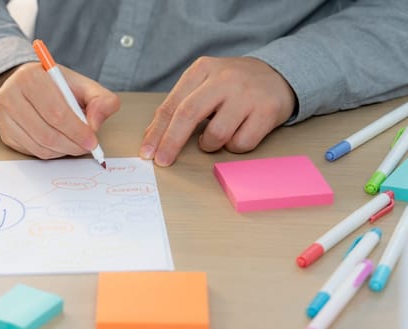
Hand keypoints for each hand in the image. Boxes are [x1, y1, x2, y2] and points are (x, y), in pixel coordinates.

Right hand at [0, 62, 119, 158]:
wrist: (30, 85)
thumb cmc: (58, 86)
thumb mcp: (83, 85)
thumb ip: (101, 100)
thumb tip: (95, 124)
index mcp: (30, 77)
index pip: (56, 112)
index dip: (77, 130)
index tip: (92, 140)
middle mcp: (10, 95)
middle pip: (46, 132)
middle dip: (72, 144)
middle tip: (86, 147)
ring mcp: (4, 116)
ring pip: (39, 145)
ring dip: (62, 150)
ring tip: (74, 144)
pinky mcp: (4, 133)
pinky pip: (31, 151)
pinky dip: (50, 152)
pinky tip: (59, 143)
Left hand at [140, 56, 296, 166]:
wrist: (279, 74)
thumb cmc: (233, 85)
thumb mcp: (204, 84)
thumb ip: (180, 105)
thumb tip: (152, 137)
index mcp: (202, 70)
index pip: (172, 105)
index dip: (156, 132)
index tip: (147, 152)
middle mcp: (224, 79)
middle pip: (188, 115)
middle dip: (171, 142)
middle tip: (162, 161)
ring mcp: (247, 94)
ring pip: (216, 134)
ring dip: (209, 145)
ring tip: (214, 137)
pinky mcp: (267, 110)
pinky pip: (241, 143)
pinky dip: (234, 146)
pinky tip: (237, 133)